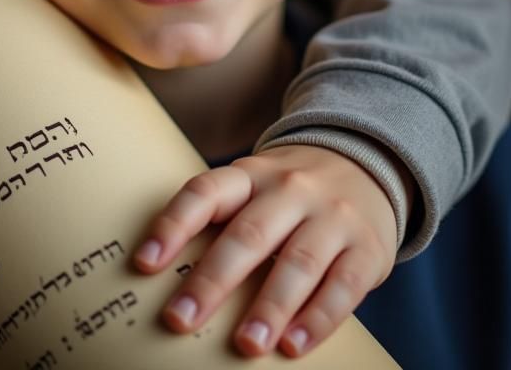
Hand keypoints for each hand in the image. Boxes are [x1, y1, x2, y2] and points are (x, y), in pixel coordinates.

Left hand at [133, 145, 397, 358]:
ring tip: (246, 345)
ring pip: (298, 261)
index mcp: (251, 175)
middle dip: (212, 280)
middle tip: (180, 319)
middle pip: (248, 234)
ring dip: (269, 307)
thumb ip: (217, 220)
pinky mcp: (366, 248)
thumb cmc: (287, 193)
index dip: (173, 225)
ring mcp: (331, 217)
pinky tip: (294, 345)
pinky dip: (319, 318)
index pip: (206, 193)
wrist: (365, 165)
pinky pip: (343, 285)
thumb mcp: (252, 187)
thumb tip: (158, 274)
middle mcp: (290, 190)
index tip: (144, 263)